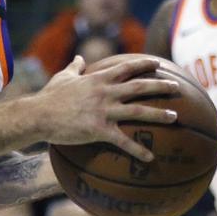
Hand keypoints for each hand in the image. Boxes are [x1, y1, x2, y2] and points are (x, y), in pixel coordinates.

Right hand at [36, 55, 179, 157]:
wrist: (38, 115)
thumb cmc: (49, 96)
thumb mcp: (63, 77)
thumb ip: (75, 67)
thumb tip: (79, 58)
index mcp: (98, 79)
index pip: (126, 68)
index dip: (144, 64)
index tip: (158, 63)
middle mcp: (105, 93)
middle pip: (140, 87)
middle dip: (161, 86)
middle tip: (178, 87)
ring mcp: (104, 111)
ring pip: (138, 112)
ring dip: (159, 114)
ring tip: (175, 117)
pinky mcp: (99, 130)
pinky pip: (123, 141)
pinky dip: (138, 150)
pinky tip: (150, 157)